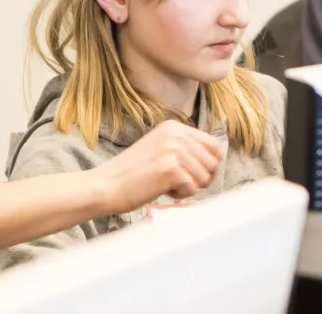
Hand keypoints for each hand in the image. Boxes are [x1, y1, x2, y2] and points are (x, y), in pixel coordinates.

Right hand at [89, 120, 222, 213]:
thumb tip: (215, 160)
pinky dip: (180, 195)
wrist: (106, 185)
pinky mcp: (170, 169)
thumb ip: (184, 148)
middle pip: (213, 163)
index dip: (209, 165)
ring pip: (205, 178)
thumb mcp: (160, 149)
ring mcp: (173, 150)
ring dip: (189, 187)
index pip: (213, 145)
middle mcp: (176, 134)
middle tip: (176, 181)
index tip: (194, 175)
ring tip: (165, 184)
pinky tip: (161, 189)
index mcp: (174, 127)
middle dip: (200, 178)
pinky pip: (193, 189)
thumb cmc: (132, 174)